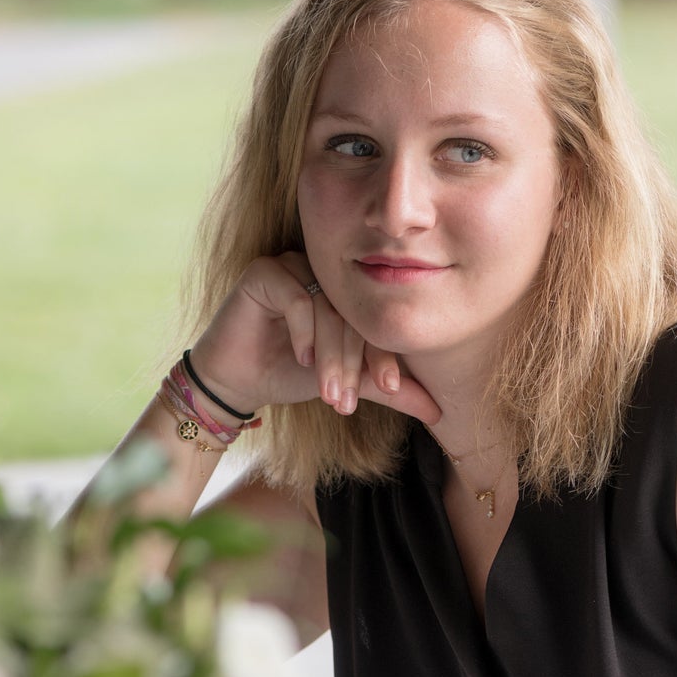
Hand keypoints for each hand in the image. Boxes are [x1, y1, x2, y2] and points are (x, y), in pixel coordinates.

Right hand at [190, 251, 440, 426]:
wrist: (237, 380)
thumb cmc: (291, 375)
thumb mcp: (347, 384)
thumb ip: (389, 390)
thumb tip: (439, 410)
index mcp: (350, 293)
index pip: (378, 318)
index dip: (386, 355)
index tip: (392, 389)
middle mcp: (326, 273)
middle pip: (355, 313)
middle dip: (355, 362)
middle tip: (348, 401)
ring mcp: (294, 266)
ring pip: (328, 307)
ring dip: (331, 355)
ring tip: (328, 391)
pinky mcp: (265, 270)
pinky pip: (297, 295)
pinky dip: (304, 330)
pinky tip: (302, 358)